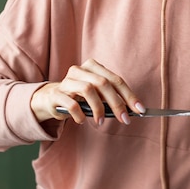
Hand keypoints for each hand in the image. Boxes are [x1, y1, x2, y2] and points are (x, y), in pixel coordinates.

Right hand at [30, 58, 144, 124]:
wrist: (50, 99)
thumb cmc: (79, 97)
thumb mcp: (97, 95)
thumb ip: (111, 98)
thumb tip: (131, 110)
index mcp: (93, 66)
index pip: (115, 80)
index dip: (129, 95)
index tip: (139, 109)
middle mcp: (80, 70)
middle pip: (103, 83)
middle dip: (117, 103)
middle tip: (124, 119)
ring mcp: (67, 80)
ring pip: (88, 89)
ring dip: (98, 108)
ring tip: (101, 122)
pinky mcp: (56, 93)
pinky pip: (71, 104)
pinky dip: (80, 114)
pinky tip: (82, 120)